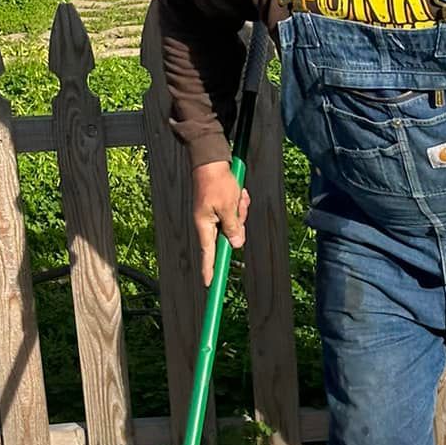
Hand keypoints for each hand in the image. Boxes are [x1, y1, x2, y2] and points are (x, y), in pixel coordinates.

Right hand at [192, 159, 249, 285]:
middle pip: (228, 236)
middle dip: (239, 223)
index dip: (210, 270)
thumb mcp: (229, 207)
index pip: (209, 254)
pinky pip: (234, 211)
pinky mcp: (219, 206)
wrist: (211, 160)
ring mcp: (214, 214)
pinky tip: (238, 192)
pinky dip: (239, 203)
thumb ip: (233, 228)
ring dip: (240, 210)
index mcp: (205, 225)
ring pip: (234, 223)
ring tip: (238, 195)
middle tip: (239, 207)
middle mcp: (208, 222)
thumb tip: (236, 245)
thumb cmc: (217, 182)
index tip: (210, 284)